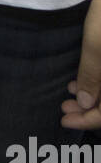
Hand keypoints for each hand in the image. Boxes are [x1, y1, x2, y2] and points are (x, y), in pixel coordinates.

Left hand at [61, 0, 100, 129]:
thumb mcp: (98, 40)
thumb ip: (92, 74)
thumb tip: (85, 103)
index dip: (89, 121)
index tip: (65, 120)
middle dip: (89, 110)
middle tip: (64, 109)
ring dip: (92, 97)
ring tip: (68, 95)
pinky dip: (98, 83)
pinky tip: (79, 80)